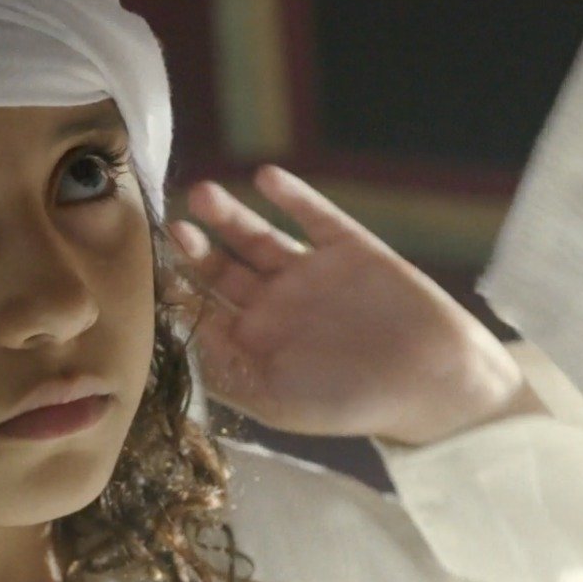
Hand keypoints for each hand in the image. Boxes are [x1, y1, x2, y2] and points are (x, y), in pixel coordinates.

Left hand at [169, 165, 542, 445]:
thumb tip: (177, 339)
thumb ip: (225, 368)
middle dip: (195, 248)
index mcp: (256, 345)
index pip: (203, 311)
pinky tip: (265, 179)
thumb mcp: (275, 399)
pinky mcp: (348, 248)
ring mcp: (311, 274)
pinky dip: (291, 195)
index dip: (176, 290)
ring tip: (203, 195)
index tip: (149, 272)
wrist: (433, 381)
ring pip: (257, 237)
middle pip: (222, 269)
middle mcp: (277, 306)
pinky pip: (313, 215)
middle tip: (173, 228)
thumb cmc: (350, 402)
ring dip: (229, 216)